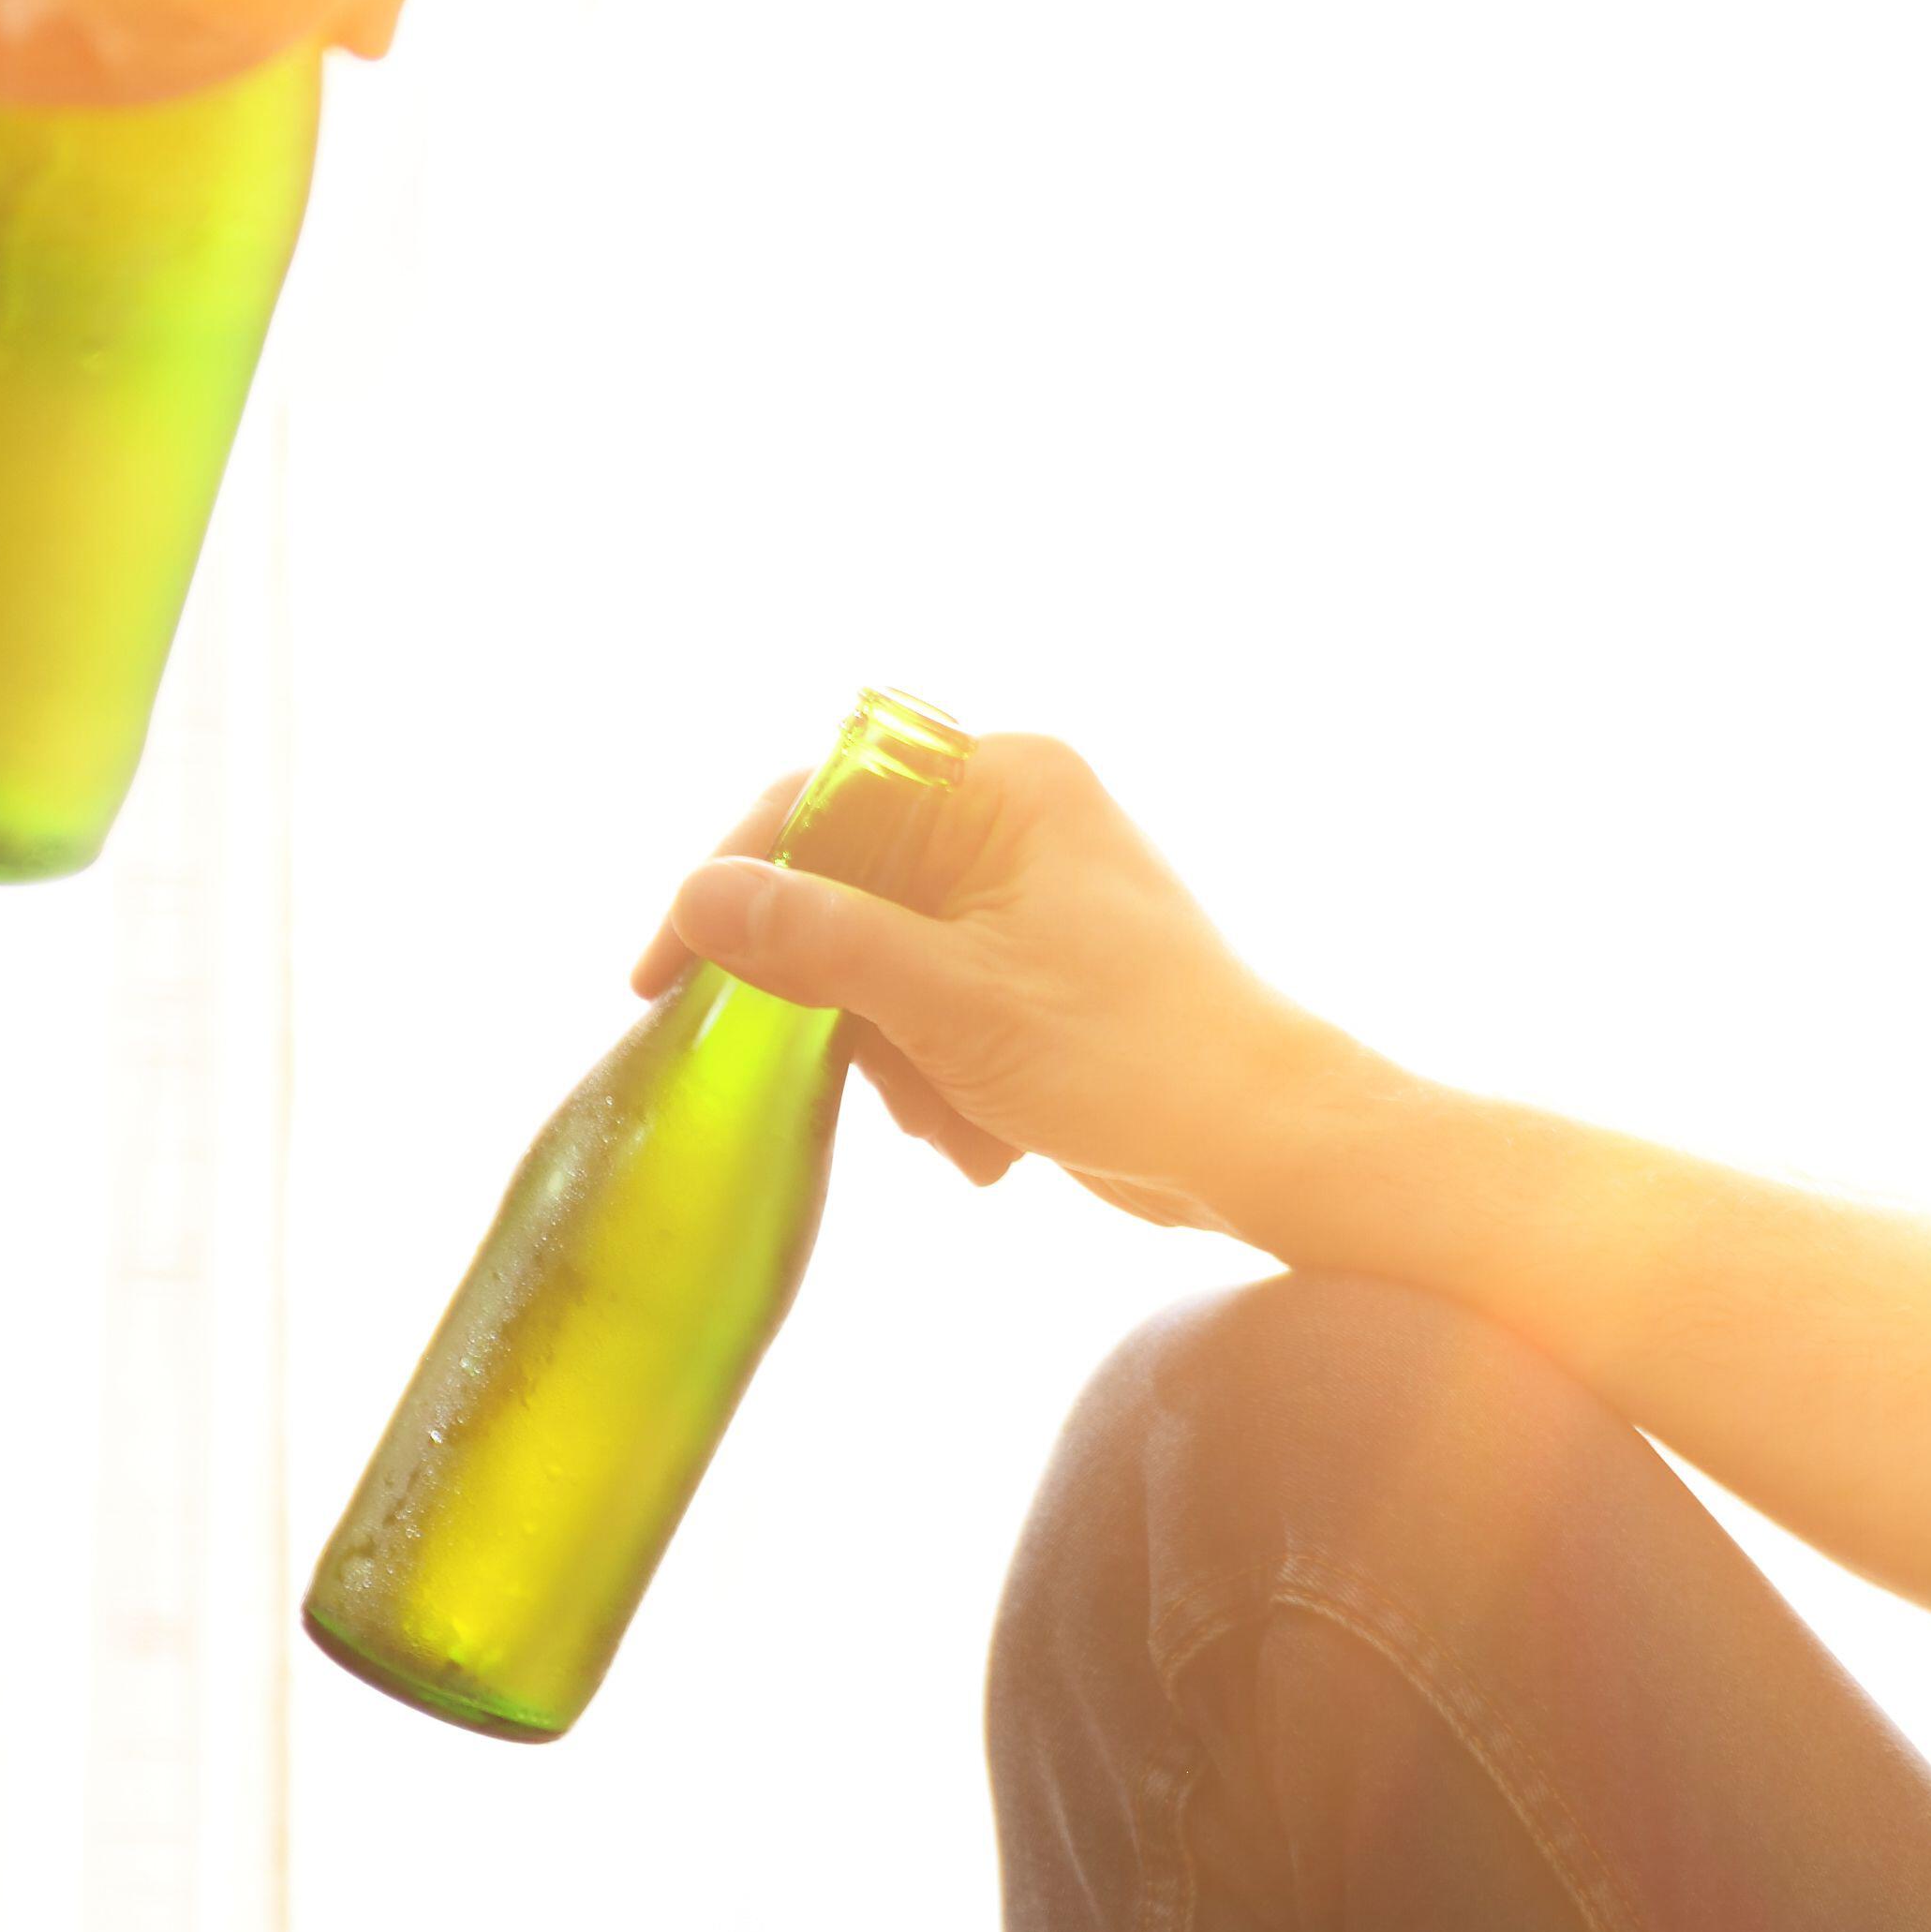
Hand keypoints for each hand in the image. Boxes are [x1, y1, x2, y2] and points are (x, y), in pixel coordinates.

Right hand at [643, 735, 1384, 1245]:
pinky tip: (985, 1141)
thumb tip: (698, 896)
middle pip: (842, 891)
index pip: (817, 801)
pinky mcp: (1031, 973)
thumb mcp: (948, 1000)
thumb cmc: (1133, 1057)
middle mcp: (1011, 822)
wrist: (1264, 1147)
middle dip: (841, 1004)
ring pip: (877, 964)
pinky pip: (929, 1011)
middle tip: (844, 1076)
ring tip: (951, 1121)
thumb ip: (817, 942)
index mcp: (1002, 784)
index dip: (732, 882)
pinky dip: (938, 1079)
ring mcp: (1021, 898)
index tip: (667, 975)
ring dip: (893, 1058)